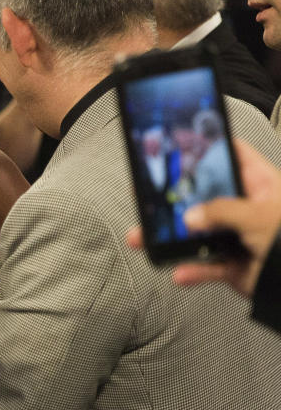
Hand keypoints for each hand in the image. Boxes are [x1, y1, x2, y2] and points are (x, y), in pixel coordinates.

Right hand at [126, 139, 280, 296]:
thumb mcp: (258, 215)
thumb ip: (221, 211)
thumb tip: (192, 216)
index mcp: (262, 185)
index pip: (234, 155)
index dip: (210, 145)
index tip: (183, 139)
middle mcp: (248, 208)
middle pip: (206, 194)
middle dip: (178, 195)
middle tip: (152, 191)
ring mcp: (239, 237)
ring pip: (198, 233)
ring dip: (171, 238)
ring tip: (146, 236)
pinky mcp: (235, 264)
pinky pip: (206, 265)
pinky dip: (191, 269)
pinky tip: (180, 270)